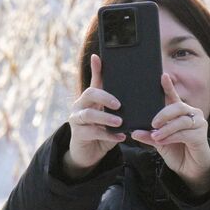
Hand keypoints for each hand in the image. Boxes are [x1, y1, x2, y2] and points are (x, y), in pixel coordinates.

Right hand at [63, 54, 124, 176]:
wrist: (89, 152)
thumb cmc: (102, 130)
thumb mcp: (109, 116)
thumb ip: (117, 105)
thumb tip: (133, 93)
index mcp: (89, 99)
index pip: (94, 80)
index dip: (95, 68)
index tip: (98, 57)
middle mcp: (80, 105)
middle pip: (89, 94)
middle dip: (105, 97)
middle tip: (119, 104)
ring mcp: (76, 119)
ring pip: (89, 114)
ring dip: (105, 118)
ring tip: (120, 122)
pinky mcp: (77, 134)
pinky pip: (92, 132)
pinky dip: (108, 135)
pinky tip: (120, 137)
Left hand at [129, 73, 209, 192]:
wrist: (189, 168)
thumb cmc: (175, 151)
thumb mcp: (158, 142)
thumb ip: (148, 135)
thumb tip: (134, 131)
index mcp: (180, 112)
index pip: (173, 96)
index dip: (169, 86)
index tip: (163, 75)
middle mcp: (191, 114)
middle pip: (178, 106)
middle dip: (164, 113)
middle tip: (152, 122)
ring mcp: (198, 124)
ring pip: (181, 121)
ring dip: (166, 128)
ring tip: (155, 136)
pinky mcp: (201, 136)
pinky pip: (185, 133)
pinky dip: (171, 137)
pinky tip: (163, 141)